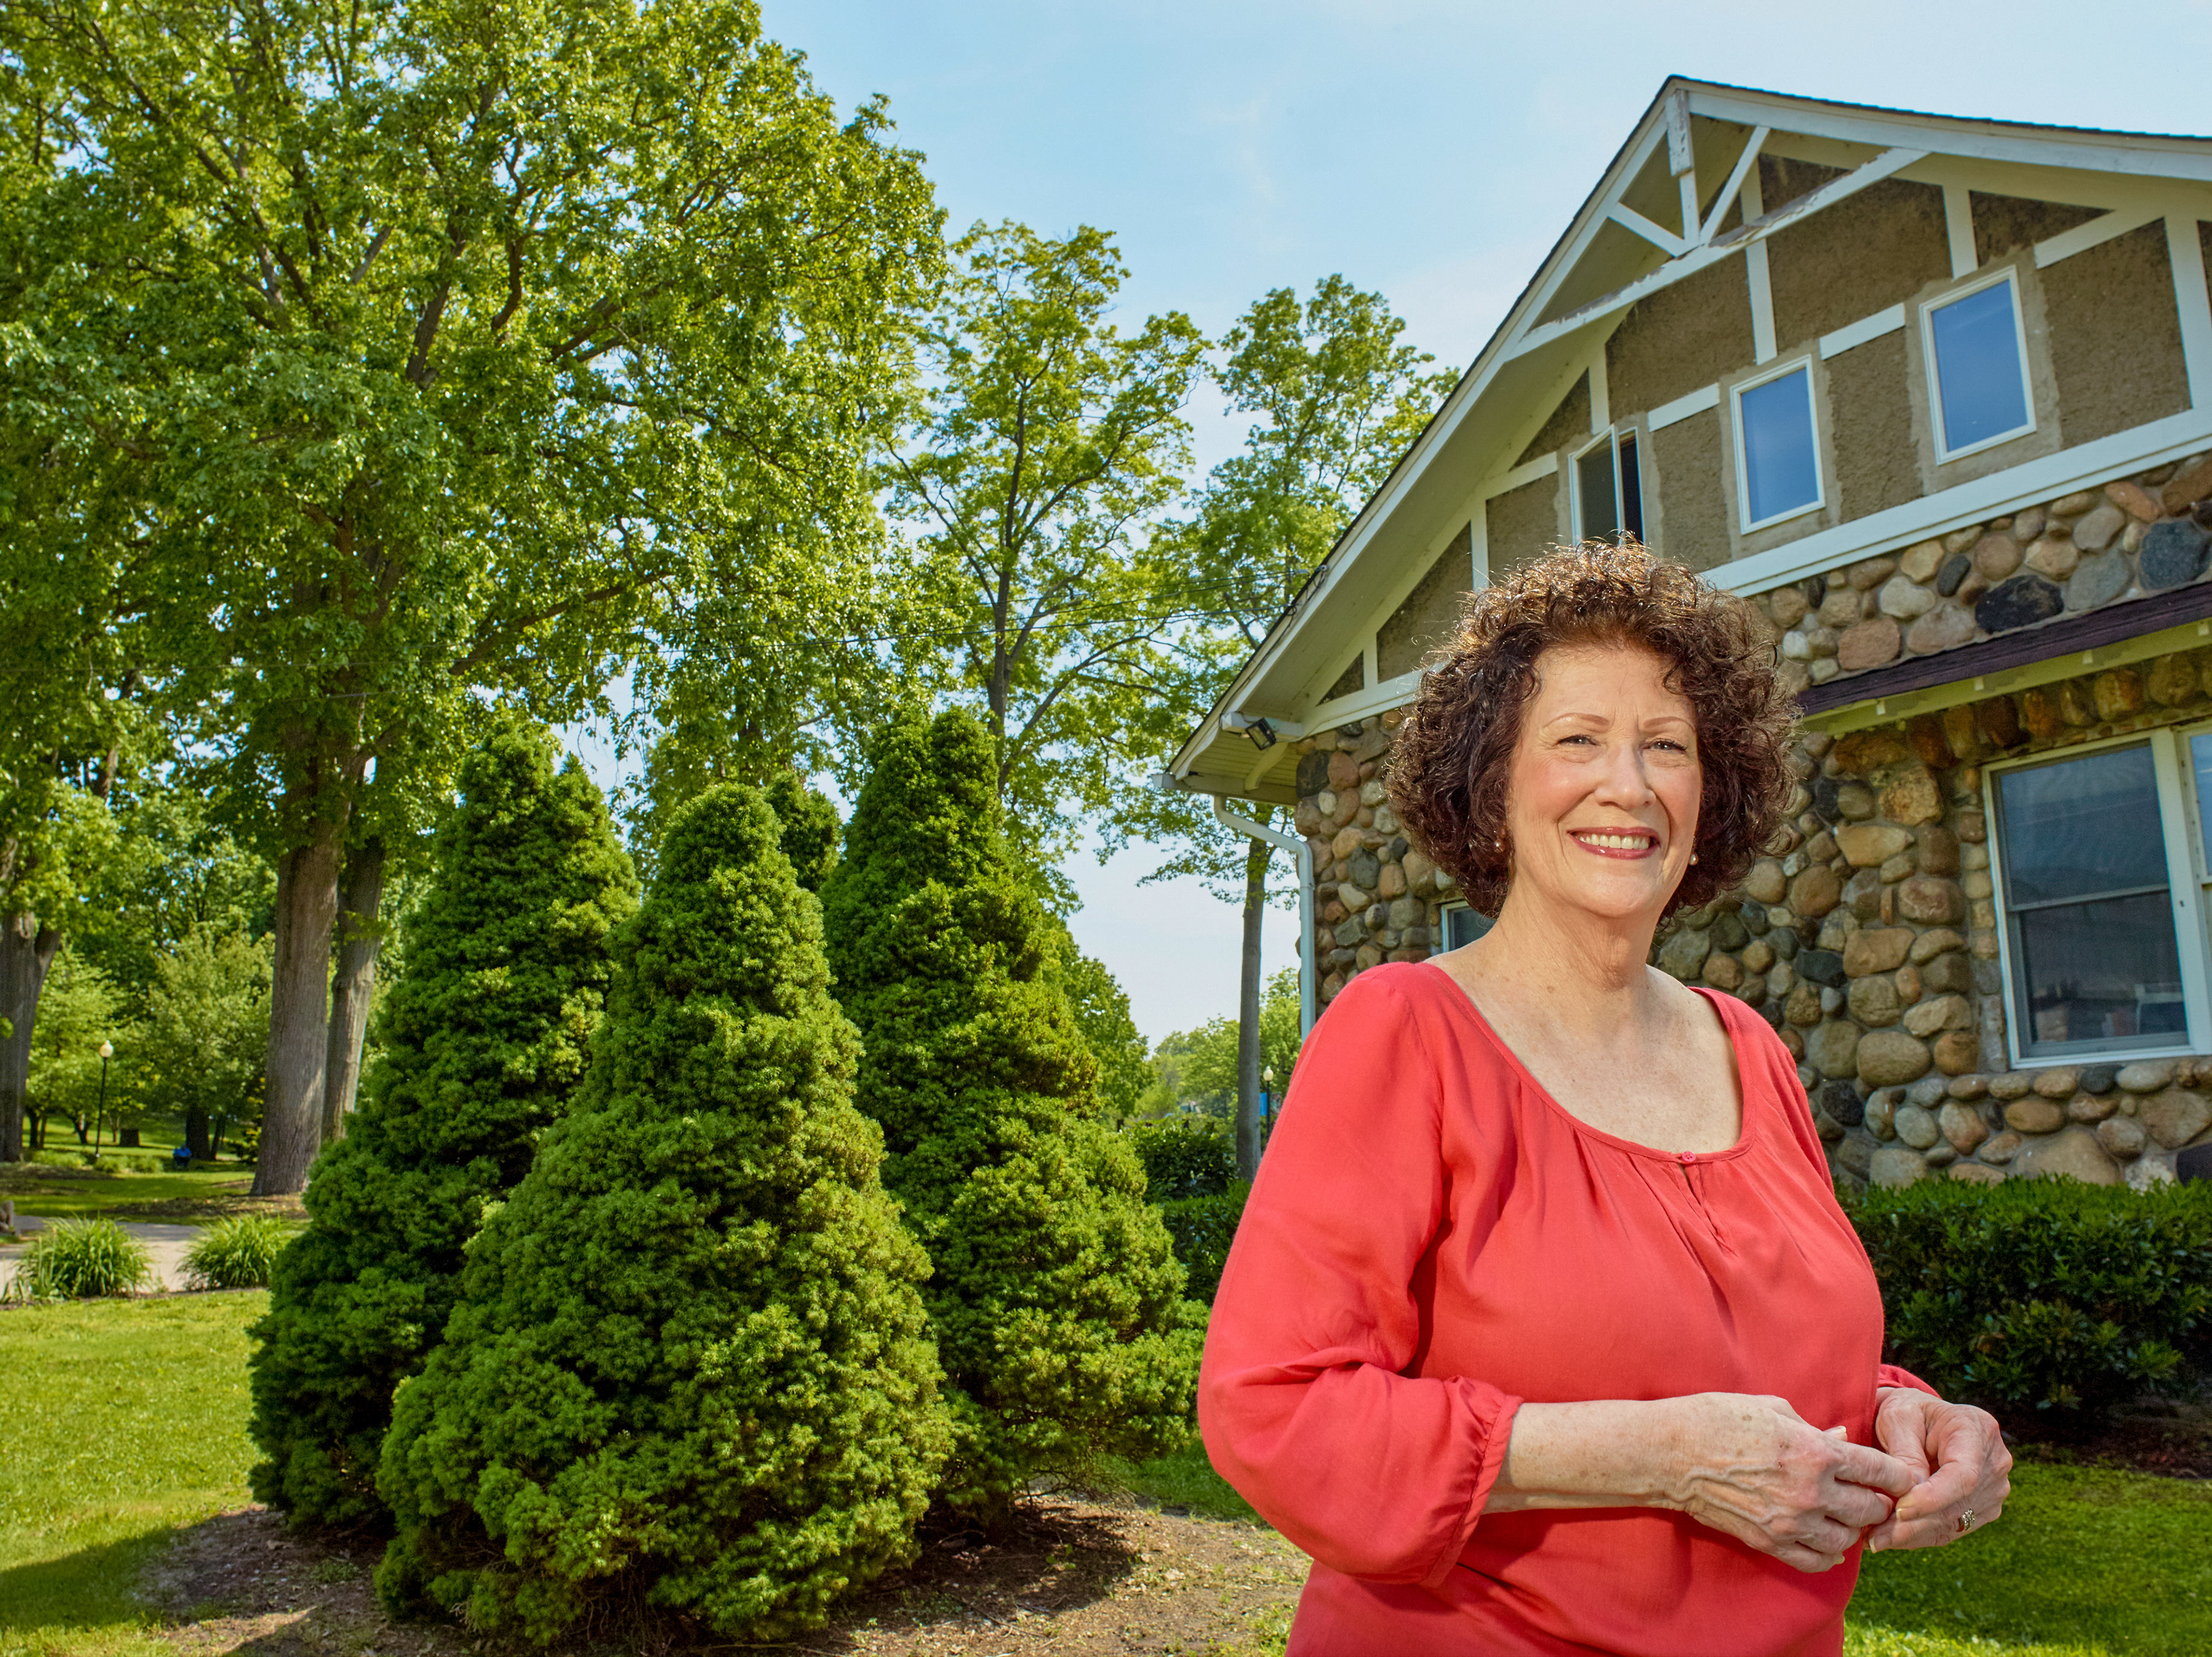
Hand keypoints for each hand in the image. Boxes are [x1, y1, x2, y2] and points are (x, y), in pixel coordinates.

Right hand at [1661, 1393, 1917, 1573]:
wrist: (1670, 1453)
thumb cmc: (1718, 1418)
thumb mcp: (1771, 1409)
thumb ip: (1813, 1428)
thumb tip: (1842, 1440)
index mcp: (1816, 1451)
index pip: (1881, 1471)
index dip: (1898, 1475)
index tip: (1898, 1476)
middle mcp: (1811, 1492)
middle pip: (1871, 1510)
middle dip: (1876, 1501)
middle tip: (1868, 1493)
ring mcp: (1791, 1522)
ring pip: (1848, 1540)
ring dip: (1850, 1528)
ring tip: (1841, 1515)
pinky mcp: (1770, 1542)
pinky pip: (1817, 1561)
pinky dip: (1827, 1554)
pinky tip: (1822, 1539)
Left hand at [1865, 1386, 2010, 1551]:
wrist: (1919, 1418)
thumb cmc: (1905, 1412)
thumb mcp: (1898, 1417)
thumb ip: (1906, 1452)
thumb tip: (1911, 1491)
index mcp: (1977, 1430)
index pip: (1964, 1475)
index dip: (1933, 1498)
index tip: (1899, 1511)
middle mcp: (1994, 1463)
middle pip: (1959, 1504)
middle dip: (1915, 1524)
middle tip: (1875, 1537)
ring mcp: (1993, 1489)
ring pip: (1954, 1523)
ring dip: (1913, 1536)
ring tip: (1875, 1540)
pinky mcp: (1981, 1509)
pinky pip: (1951, 1529)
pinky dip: (1919, 1536)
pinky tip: (1890, 1539)